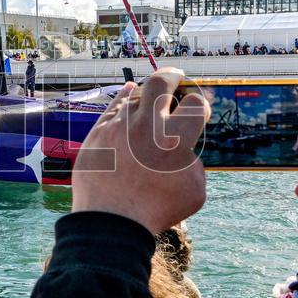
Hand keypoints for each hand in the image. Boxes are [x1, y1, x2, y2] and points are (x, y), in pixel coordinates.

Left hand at [72, 67, 208, 235]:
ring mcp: (119, 126)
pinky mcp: (97, 134)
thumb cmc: (156, 210)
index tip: (197, 110)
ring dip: (145, 96)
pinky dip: (122, 98)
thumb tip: (183, 151)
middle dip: (171, 76)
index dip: (200, 105)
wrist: (111, 221)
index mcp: (176, 138)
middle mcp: (147, 125)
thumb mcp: (194, 191)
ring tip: (151, 96)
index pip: (195, 104)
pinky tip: (128, 91)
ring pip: (134, 96)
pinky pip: (111, 108)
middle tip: (176, 75)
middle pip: (160, 84)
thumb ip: (193, 164)